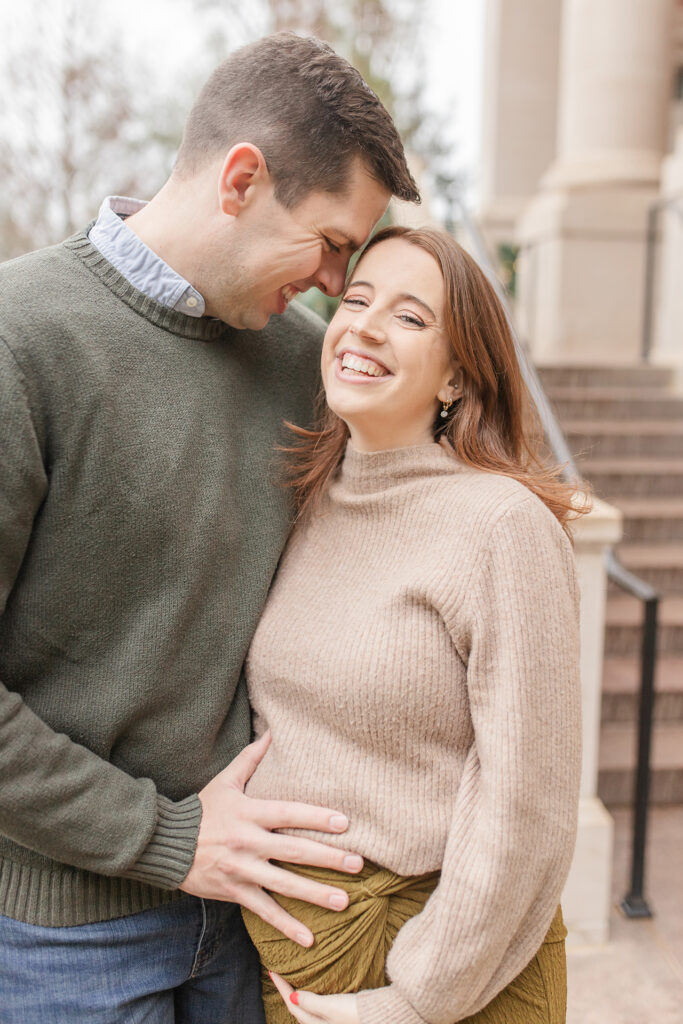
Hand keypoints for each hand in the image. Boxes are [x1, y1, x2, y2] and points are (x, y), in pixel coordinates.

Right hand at [178, 731, 363, 945]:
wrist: (167, 845)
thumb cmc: (203, 809)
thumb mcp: (225, 781)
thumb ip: (250, 758)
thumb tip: (272, 731)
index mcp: (249, 813)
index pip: (288, 813)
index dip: (315, 816)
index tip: (344, 823)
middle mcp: (248, 842)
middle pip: (293, 850)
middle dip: (327, 858)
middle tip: (358, 864)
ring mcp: (241, 869)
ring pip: (283, 884)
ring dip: (315, 894)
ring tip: (345, 901)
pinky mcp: (235, 892)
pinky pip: (264, 911)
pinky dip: (286, 926)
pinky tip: (310, 938)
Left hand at [270, 971, 360, 1023]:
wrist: (380, 1016)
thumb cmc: (355, 1014)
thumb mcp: (331, 1006)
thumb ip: (310, 1002)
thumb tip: (291, 996)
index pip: (292, 1005)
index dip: (281, 988)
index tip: (272, 972)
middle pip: (298, 1009)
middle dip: (287, 993)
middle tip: (280, 976)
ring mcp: (330, 1021)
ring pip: (308, 1008)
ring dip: (299, 995)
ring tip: (294, 979)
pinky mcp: (339, 1015)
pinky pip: (318, 1005)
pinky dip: (312, 996)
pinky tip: (315, 986)